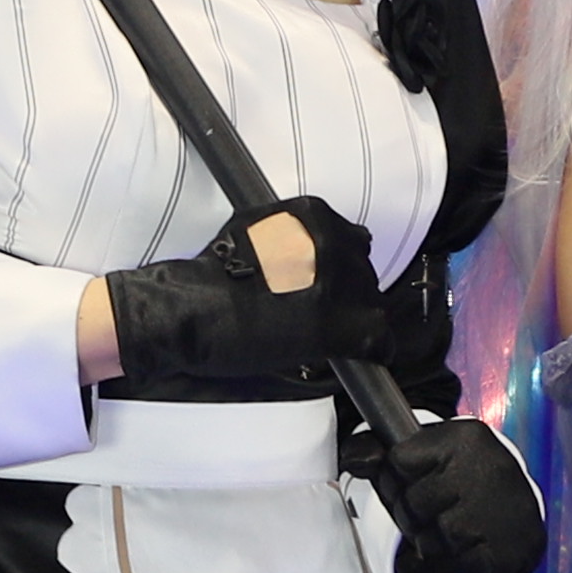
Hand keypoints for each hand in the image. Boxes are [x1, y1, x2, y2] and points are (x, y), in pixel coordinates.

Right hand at [101, 195, 377, 397]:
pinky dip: (369, 352)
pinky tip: (352, 358)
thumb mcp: (253, 231)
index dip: (338, 272)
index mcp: (311, 215)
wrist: (193, 309)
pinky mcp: (341, 325)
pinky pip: (378, 341)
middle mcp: (333, 242)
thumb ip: (290, 238)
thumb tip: (307, 255)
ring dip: (351, 322)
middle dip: (344, 296)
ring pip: (371, 306)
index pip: (351, 241)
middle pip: (363, 274)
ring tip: (320, 336)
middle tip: (314, 315)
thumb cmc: (209, 276)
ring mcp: (341, 283)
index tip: (324, 287)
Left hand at [379, 414, 544, 572]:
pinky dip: (441, 569)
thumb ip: (380, 453)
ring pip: (429, 540)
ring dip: (427, 545)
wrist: (519, 516)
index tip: (411, 485)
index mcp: (464, 437)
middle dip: (410, 516)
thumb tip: (354, 460)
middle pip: (412, 504)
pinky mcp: (506, 551)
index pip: (397, 462)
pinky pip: (450, 569)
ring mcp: (499, 511)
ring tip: (444, 532)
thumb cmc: (463, 483)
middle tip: (430, 514)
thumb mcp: (426, 454)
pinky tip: (451, 556)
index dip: (394, 481)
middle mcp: (486, 467)